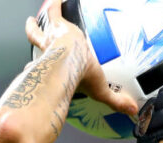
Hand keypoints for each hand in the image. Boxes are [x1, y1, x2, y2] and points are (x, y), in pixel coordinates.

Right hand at [25, 0, 137, 114]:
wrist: (68, 63)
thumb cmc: (80, 77)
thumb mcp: (100, 90)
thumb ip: (115, 100)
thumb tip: (132, 112)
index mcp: (55, 66)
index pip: (44, 66)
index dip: (36, 67)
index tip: (31, 67)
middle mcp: (48, 51)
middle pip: (37, 40)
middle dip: (33, 34)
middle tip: (31, 26)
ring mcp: (51, 37)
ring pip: (41, 27)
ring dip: (40, 22)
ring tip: (44, 12)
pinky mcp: (57, 24)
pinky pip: (55, 8)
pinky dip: (56, 3)